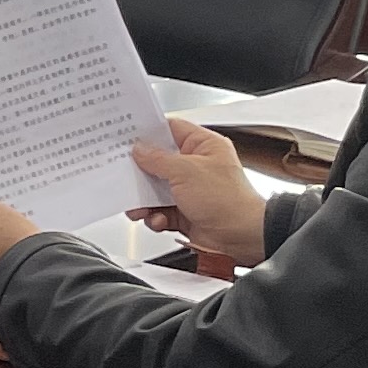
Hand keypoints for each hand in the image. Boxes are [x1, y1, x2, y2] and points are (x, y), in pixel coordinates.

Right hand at [126, 115, 267, 266]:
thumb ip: (157, 159)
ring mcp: (190, 190)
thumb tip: (139, 149)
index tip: (126, 135)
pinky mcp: (185, 212)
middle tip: (125, 173)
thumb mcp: (186, 171)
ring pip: (155, 189)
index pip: (171, 129)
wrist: (242, 238)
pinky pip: (160, 211)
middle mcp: (197, 166)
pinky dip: (154, 217)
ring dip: (144, 199)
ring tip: (138, 206)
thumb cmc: (228, 201)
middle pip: (158, 161)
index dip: (148, 131)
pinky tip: (157, 220)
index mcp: (204, 146)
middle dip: (141, 171)